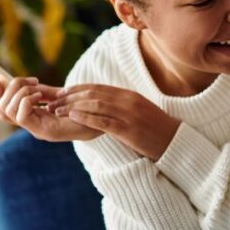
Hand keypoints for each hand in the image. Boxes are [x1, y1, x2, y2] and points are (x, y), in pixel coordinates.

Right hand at [0, 77, 101, 141]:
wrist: (103, 119)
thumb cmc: (83, 108)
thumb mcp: (58, 96)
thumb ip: (40, 91)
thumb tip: (23, 82)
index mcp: (33, 116)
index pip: (3, 109)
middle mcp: (32, 125)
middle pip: (3, 109)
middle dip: (10, 89)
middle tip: (32, 81)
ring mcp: (38, 130)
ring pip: (9, 112)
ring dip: (20, 93)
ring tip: (38, 88)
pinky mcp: (46, 132)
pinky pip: (22, 116)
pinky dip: (26, 101)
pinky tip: (40, 95)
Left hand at [47, 84, 179, 160]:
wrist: (175, 141)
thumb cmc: (156, 129)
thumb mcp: (139, 111)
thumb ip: (122, 105)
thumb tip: (102, 104)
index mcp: (130, 96)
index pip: (98, 88)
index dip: (77, 88)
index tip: (63, 92)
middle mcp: (128, 102)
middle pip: (93, 94)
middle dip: (70, 97)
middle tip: (54, 102)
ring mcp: (129, 115)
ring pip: (95, 105)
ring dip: (73, 107)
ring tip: (58, 111)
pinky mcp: (129, 130)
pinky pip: (103, 122)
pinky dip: (86, 118)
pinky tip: (73, 118)